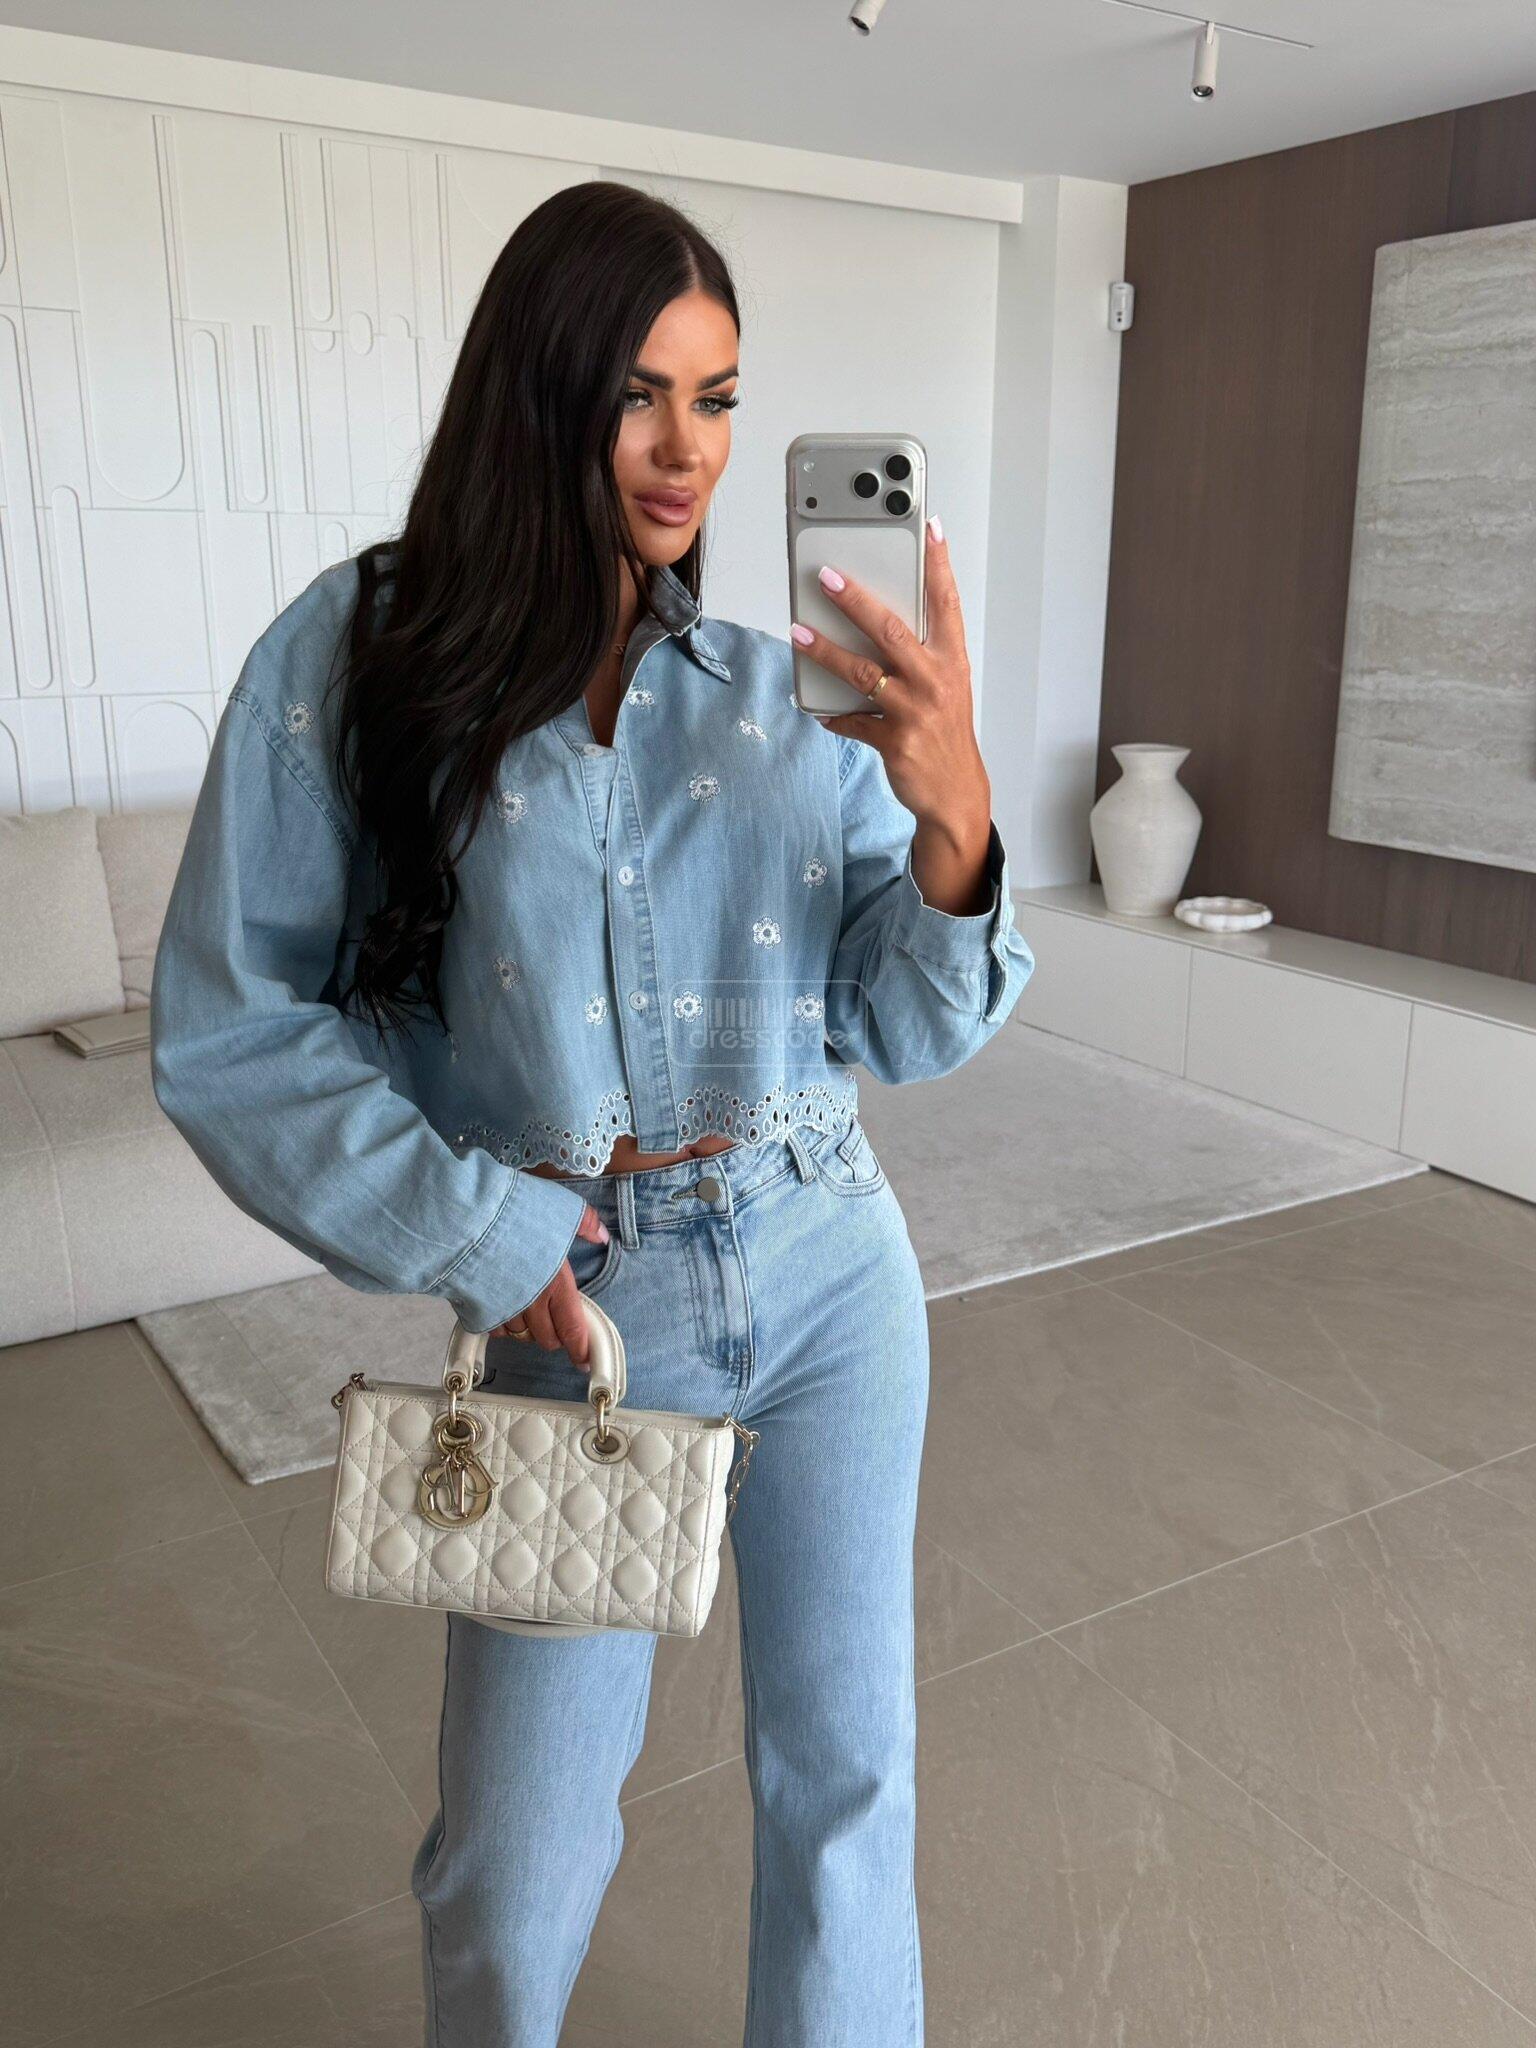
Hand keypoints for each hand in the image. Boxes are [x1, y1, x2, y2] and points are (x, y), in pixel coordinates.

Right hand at [488, 1202, 608, 1368]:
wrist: (463, 1218)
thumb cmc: (511, 1211)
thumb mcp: (559, 1209)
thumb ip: (584, 1223)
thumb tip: (601, 1234)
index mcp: (555, 1283)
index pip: (573, 1330)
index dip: (581, 1349)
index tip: (584, 1359)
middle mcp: (530, 1303)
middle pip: (547, 1340)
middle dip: (554, 1335)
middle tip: (555, 1318)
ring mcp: (501, 1309)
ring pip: (520, 1335)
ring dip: (527, 1328)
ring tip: (526, 1306)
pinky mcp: (476, 1310)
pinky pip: (493, 1329)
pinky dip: (500, 1323)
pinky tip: (501, 1305)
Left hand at [790, 517, 994, 915]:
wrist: (955, 795)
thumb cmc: (946, 734)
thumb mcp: (946, 688)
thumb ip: (920, 654)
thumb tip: (876, 622)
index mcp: (952, 661)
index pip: (946, 603)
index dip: (938, 564)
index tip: (930, 528)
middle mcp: (936, 681)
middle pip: (891, 630)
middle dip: (857, 600)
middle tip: (828, 575)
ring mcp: (915, 712)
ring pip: (863, 672)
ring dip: (826, 651)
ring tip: (798, 633)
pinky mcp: (894, 741)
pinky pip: (852, 721)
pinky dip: (832, 714)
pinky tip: (814, 706)